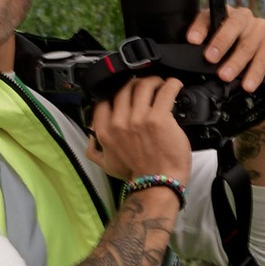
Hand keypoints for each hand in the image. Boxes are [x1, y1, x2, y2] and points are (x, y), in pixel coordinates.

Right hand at [87, 73, 192, 189]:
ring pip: (143, 85)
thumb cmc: (135, 174)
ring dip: (153, 81)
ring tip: (160, 84)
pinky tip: (174, 85)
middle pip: (124, 88)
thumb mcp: (107, 165)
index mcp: (105, 131)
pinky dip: (171, 84)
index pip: (103, 100)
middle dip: (135, 84)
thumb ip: (93, 150)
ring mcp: (139, 118)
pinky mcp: (160, 117)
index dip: (114, 92)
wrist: (157, 184)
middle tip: (146, 87)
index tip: (125, 92)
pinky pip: (165, 91)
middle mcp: (119, 122)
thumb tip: (90, 136)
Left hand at [186, 1, 264, 94]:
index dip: (200, 27)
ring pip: (248, 44)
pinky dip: (255, 74)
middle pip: (233, 25)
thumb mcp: (215, 44)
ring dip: (236, 62)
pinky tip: (248, 85)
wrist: (261, 49)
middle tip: (210, 59)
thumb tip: (188, 60)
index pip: (209, 15)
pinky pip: (264, 58)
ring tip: (225, 76)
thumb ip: (204, 46)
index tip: (192, 40)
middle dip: (221, 42)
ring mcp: (260, 27)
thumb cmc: (232, 46)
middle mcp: (243, 16)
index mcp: (224, 13)